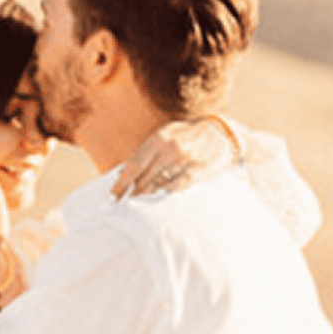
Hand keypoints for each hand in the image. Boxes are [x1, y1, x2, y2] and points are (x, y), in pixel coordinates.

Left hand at [113, 115, 241, 199]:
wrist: (220, 133)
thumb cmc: (188, 134)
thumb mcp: (166, 134)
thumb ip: (147, 151)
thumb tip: (125, 170)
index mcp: (159, 139)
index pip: (134, 164)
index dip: (121, 183)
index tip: (112, 196)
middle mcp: (170, 150)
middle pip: (144, 177)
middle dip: (133, 190)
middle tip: (126, 200)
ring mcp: (183, 162)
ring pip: (158, 185)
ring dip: (148, 193)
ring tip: (141, 199)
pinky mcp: (196, 173)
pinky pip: (175, 188)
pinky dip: (165, 192)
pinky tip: (160, 194)